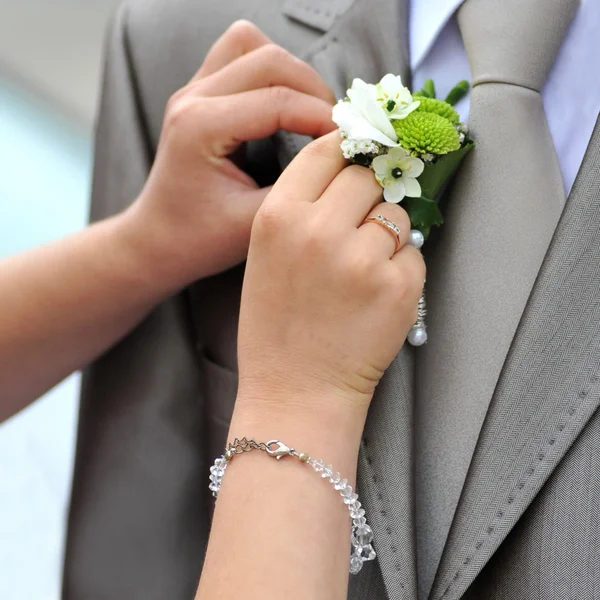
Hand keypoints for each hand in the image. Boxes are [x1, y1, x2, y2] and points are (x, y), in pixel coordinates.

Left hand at [126, 21, 335, 285]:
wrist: (157, 240)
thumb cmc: (199, 239)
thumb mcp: (253, 221)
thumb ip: (298, 185)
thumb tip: (341, 156)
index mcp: (200, 127)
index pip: (279, 101)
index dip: (324, 117)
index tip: (351, 141)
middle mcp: (192, 98)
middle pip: (270, 59)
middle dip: (314, 89)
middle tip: (335, 127)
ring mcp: (191, 90)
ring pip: (252, 45)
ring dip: (291, 71)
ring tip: (311, 110)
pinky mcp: (198, 92)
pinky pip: (239, 55)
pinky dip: (270, 70)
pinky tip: (285, 104)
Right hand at [237, 131, 425, 418]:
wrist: (296, 391)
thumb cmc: (276, 326)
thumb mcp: (266, 255)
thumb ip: (301, 208)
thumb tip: (351, 171)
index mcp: (278, 217)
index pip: (325, 151)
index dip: (346, 151)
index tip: (358, 157)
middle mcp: (319, 230)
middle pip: (367, 176)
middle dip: (368, 196)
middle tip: (356, 229)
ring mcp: (361, 259)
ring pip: (396, 213)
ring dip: (387, 233)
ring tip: (362, 271)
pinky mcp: (398, 286)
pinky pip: (413, 252)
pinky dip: (401, 268)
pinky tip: (376, 295)